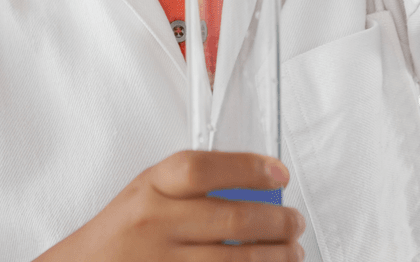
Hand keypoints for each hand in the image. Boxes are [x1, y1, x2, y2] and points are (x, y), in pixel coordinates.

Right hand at [33, 151, 304, 261]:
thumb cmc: (124, 229)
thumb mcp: (149, 191)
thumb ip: (194, 185)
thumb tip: (258, 184)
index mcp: (151, 186)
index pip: (203, 169)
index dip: (247, 166)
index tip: (280, 172)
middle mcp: (155, 222)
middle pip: (231, 217)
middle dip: (277, 221)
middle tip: (295, 222)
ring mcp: (160, 261)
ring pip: (234, 259)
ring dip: (274, 257)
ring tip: (292, 252)